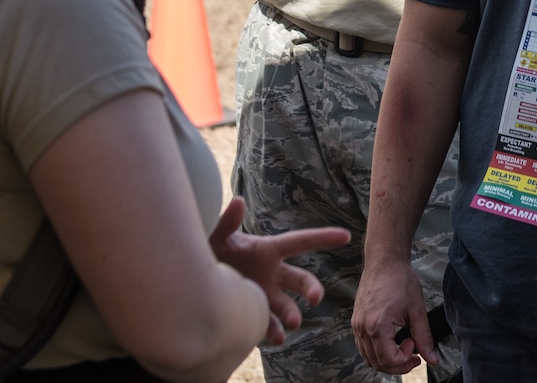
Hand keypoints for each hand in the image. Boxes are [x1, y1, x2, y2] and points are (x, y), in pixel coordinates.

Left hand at [206, 198, 346, 344]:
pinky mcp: (254, 311)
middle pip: (300, 279)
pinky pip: (269, 324)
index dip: (323, 238)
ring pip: (287, 306)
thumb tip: (237, 201)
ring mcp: (264, 293)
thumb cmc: (204, 250)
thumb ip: (227, 222)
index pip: (300, 242)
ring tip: (292, 324)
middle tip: (316, 298)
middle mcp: (270, 273)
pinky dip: (274, 331)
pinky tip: (275, 336)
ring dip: (293, 314)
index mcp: (267, 250)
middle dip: (312, 288)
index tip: (346, 236)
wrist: (190, 282)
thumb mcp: (215, 236)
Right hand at [351, 253, 433, 373]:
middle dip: (398, 364)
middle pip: (377, 363)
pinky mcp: (356, 321)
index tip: (416, 347)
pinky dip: (377, 352)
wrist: (384, 261)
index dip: (405, 361)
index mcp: (377, 326)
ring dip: (387, 360)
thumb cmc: (399, 279)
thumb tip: (432, 359)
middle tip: (413, 353)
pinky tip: (391, 342)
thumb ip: (424, 337)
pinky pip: (363, 347)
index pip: (388, 361)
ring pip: (368, 358)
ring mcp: (357, 325)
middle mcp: (363, 328)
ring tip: (403, 347)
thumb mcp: (417, 310)